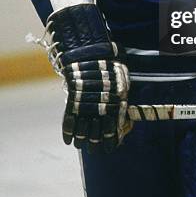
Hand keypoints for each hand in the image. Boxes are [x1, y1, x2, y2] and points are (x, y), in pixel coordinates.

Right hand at [46, 4, 131, 152]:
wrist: (89, 45)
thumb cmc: (108, 58)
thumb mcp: (121, 72)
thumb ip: (123, 90)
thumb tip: (126, 108)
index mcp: (117, 93)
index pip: (115, 122)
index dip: (112, 137)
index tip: (110, 148)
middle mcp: (103, 98)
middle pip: (99, 127)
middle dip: (97, 141)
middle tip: (96, 151)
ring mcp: (87, 97)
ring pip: (84, 125)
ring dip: (83, 139)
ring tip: (83, 147)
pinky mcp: (73, 94)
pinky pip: (70, 116)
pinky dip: (68, 130)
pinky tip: (69, 141)